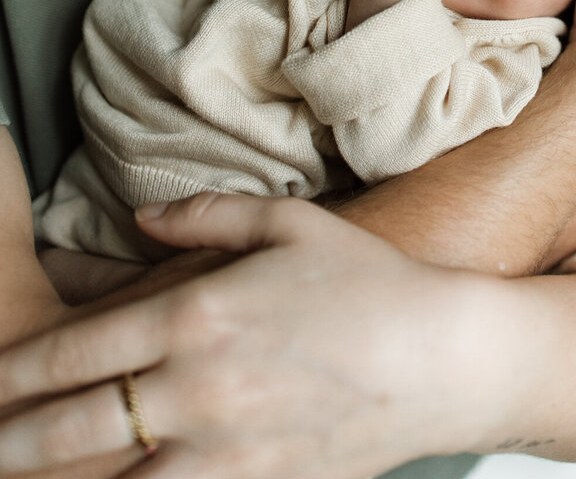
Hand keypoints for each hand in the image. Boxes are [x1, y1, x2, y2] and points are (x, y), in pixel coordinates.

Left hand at [0, 195, 487, 478]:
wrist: (440, 357)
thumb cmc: (367, 280)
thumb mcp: (288, 223)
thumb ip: (205, 214)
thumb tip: (142, 217)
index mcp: (200, 315)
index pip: (79, 351)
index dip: (18, 372)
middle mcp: (201, 388)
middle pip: (77, 427)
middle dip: (14, 439)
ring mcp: (228, 448)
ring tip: (26, 474)